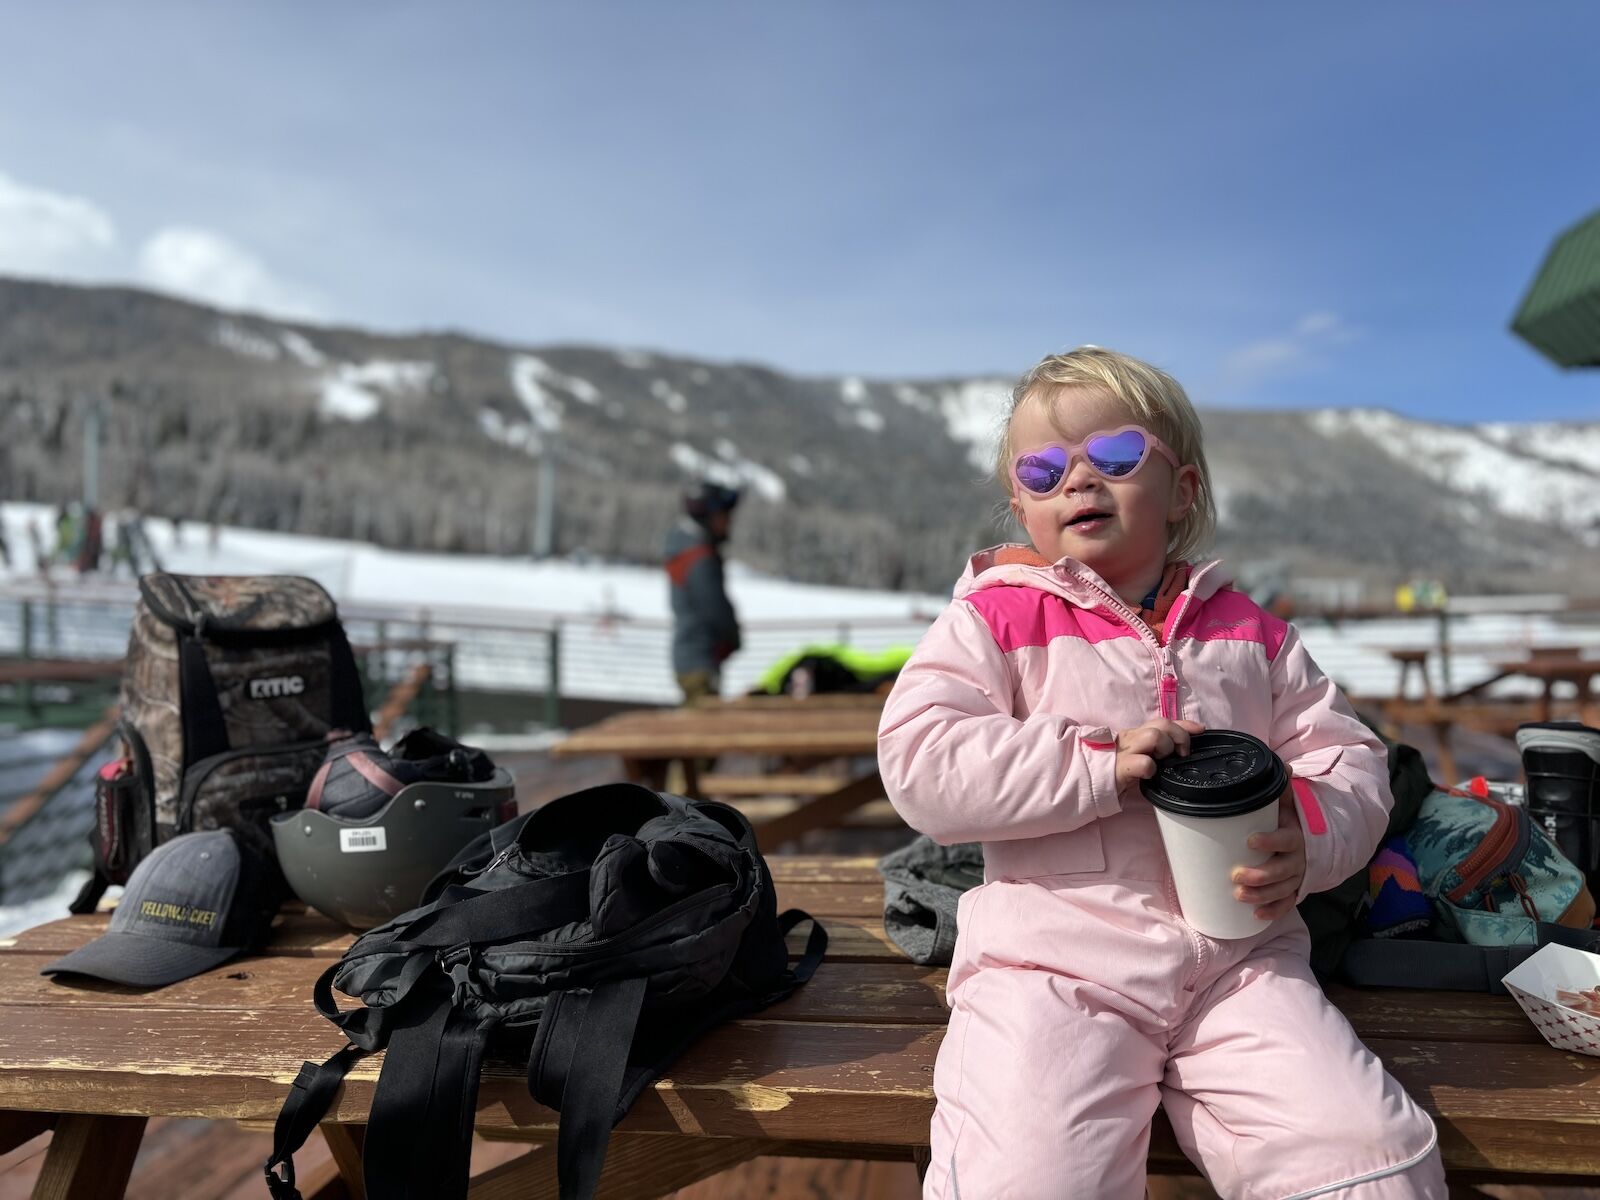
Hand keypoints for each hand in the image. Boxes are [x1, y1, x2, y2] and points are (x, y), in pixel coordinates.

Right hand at [1114, 719, 1204, 790]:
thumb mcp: (1135, 756)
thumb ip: (1151, 750)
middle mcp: (1130, 738)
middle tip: (1181, 754)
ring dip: (1165, 748)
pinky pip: (1143, 763)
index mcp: (1135, 735)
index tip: (1200, 729)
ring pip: (1154, 736)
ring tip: (1162, 762)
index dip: (1184, 724)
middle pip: (1161, 724)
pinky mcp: (1119, 768)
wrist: (1086, 782)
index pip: (1163, 721)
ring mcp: (1124, 751)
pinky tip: (1149, 775)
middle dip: (1179, 736)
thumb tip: (1179, 749)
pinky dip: (1150, 768)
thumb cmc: (1112, 771)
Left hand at [1232, 785, 1306, 920]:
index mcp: (1295, 837)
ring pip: (1282, 890)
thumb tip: (1283, 766)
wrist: (1312, 840)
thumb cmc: (1290, 820)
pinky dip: (1274, 911)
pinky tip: (1257, 916)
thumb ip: (1282, 789)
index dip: (1270, 841)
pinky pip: (1287, 904)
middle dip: (1260, 875)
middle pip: (1282, 871)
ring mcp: (1297, 877)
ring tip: (1240, 896)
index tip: (1250, 841)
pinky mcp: (1294, 890)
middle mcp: (1298, 859)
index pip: (1286, 840)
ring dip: (1262, 895)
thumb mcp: (1289, 804)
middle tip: (1236, 875)